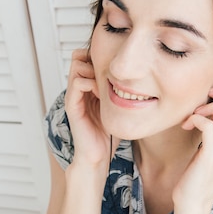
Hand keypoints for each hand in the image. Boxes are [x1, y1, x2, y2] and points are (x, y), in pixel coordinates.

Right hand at [65, 49, 116, 166]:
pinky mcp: (72, 106)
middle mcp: (78, 90)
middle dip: (95, 60)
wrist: (98, 155)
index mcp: (88, 88)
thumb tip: (140, 79)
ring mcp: (74, 97)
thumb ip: (121, 92)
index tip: (115, 70)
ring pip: (77, 65)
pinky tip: (101, 95)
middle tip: (110, 75)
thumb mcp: (118, 107)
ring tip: (106, 85)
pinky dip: (90, 83)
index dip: (99, 58)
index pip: (86, 58)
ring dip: (93, 70)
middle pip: (79, 57)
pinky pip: (77, 83)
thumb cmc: (109, 134)